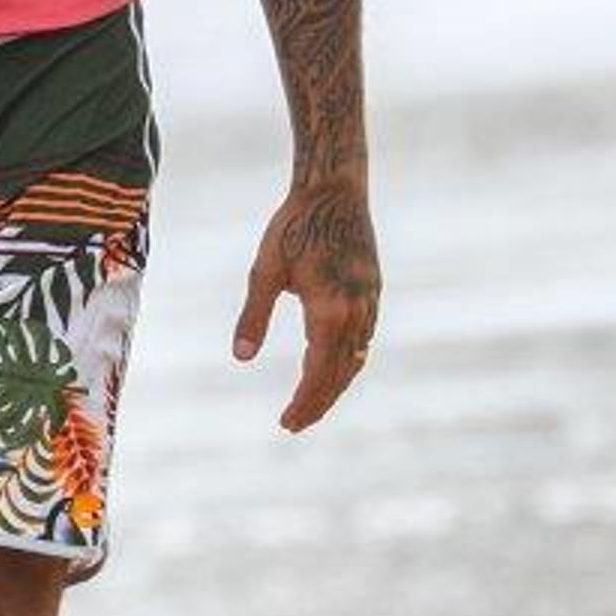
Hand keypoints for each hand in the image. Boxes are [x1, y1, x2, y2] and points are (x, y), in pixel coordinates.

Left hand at [234, 173, 377, 431]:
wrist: (335, 190)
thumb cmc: (294, 226)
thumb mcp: (265, 270)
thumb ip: (254, 315)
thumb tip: (241, 357)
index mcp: (329, 311)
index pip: (317, 373)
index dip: (303, 402)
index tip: (286, 423)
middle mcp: (356, 313)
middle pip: (339, 374)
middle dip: (318, 403)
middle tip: (294, 425)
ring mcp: (370, 304)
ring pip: (356, 360)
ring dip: (335, 386)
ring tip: (312, 404)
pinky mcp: (374, 293)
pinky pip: (364, 341)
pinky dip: (349, 363)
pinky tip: (334, 369)